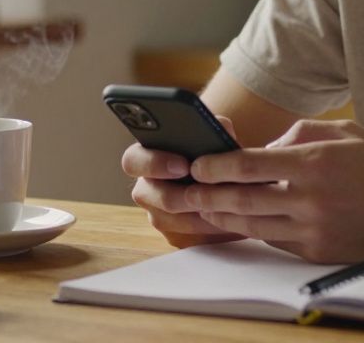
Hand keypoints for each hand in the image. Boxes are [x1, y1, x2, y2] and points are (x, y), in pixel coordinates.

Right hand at [122, 116, 245, 248]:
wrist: (225, 175)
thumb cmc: (213, 149)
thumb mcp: (215, 133)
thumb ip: (214, 128)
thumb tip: (220, 131)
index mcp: (145, 156)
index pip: (132, 160)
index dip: (154, 163)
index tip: (183, 165)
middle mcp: (146, 187)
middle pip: (145, 195)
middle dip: (178, 194)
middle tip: (205, 191)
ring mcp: (157, 213)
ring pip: (167, 219)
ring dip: (197, 214)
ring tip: (225, 206)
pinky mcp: (175, 234)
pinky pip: (187, 236)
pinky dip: (210, 227)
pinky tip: (231, 220)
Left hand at [184, 119, 363, 262]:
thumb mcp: (340, 131)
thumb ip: (297, 135)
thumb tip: (261, 149)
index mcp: (314, 164)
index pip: (251, 165)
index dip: (218, 166)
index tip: (197, 165)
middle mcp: (311, 199)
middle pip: (244, 200)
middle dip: (207, 196)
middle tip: (184, 192)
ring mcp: (314, 229)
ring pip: (253, 225)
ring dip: (222, 217)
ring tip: (200, 208)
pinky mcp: (318, 251)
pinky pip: (274, 239)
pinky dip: (253, 229)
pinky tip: (236, 221)